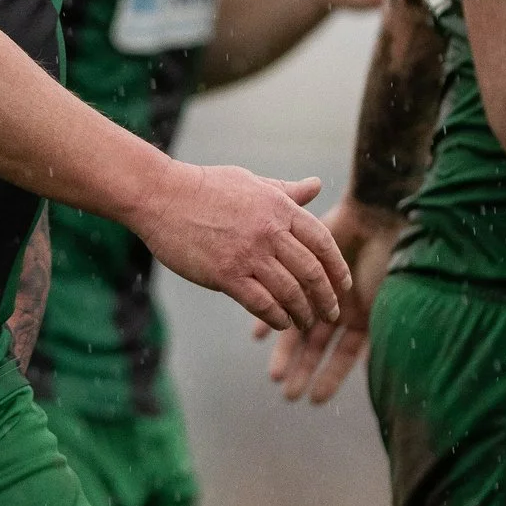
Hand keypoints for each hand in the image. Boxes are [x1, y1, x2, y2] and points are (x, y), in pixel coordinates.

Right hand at [129, 166, 347, 339]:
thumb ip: (286, 191)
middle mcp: (270, 231)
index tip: (344, 285)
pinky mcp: (226, 274)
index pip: (323, 241)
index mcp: (279, 207)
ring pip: (289, 292)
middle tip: (331, 313)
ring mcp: (248, 254)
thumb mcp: (252, 182)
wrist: (161, 195)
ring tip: (305, 322)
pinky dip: (276, 318)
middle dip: (326, 297)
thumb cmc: (205, 186)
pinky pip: (262, 304)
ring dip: (302, 313)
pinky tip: (280, 323)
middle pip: (311, 272)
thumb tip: (316, 185)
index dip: (338, 267)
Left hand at [260, 195, 400, 402]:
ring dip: (287, 349)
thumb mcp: (384, 302)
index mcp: (367, 316)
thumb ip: (374, 333)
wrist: (376, 214)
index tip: (314, 400)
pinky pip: (287, 297)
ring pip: (302, 325)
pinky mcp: (307, 271)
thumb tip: (376, 371)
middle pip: (320, 346)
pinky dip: (274, 313)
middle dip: (304, 369)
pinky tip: (259, 335)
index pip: (346, 357)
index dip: (331, 378)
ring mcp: (324, 288)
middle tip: (286, 392)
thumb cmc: (387, 260)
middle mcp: (345, 306)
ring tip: (273, 374)